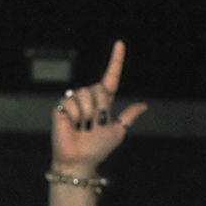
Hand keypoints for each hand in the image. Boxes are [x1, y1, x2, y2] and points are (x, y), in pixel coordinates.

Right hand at [51, 41, 147, 179]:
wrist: (80, 161)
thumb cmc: (97, 149)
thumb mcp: (118, 132)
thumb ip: (128, 116)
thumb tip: (143, 105)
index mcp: (103, 103)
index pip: (110, 78)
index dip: (116, 62)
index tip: (120, 44)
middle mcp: (89, 99)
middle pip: (98, 89)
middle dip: (99, 108)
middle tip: (94, 125)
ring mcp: (74, 102)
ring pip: (84, 94)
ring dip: (87, 114)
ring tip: (83, 127)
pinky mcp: (61, 107)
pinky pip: (71, 102)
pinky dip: (75, 116)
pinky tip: (73, 126)